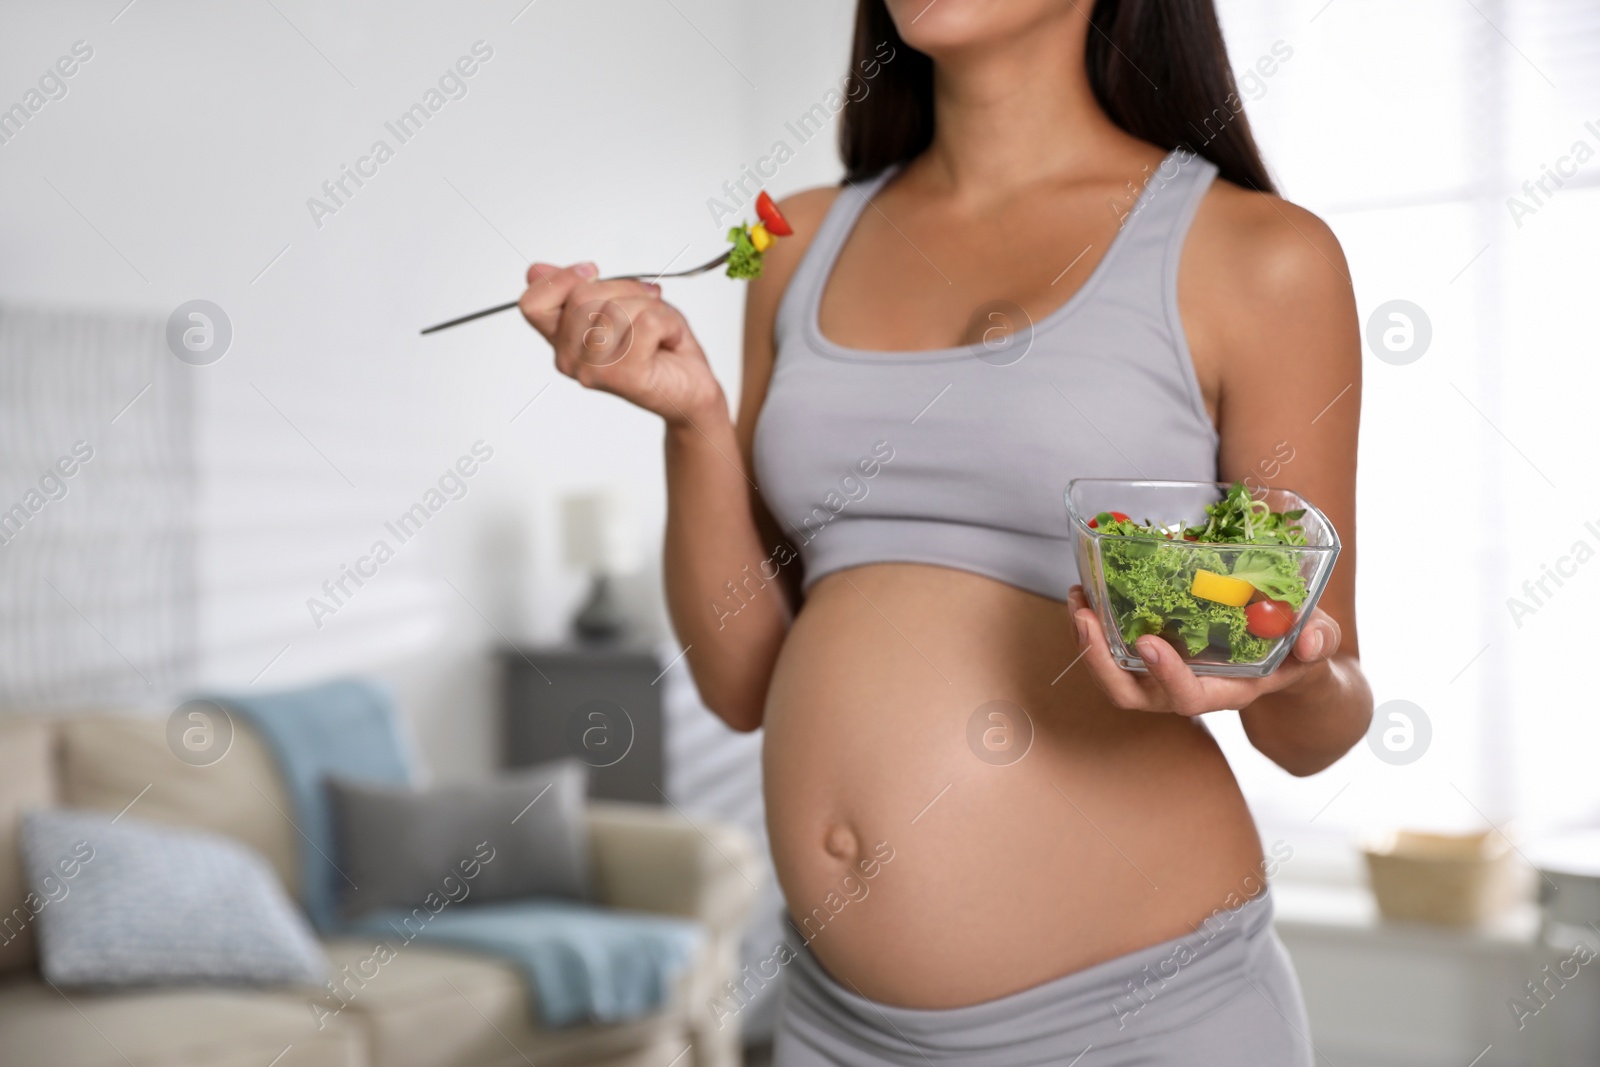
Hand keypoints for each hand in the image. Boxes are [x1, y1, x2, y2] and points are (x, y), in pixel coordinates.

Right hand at [518, 262, 725, 425]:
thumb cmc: (657, 345)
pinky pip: (646, 323)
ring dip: (650, 308)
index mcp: (561, 340)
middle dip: (625, 288)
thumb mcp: (616, 303)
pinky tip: (669, 340)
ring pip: (615, 309)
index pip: (533, 305)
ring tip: (660, 328)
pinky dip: (668, 323)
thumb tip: (536, 270)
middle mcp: (569, 359)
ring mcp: (593, 371)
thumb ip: (578, 289)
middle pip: (581, 296)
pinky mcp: (624, 376)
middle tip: (647, 305)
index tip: (593, 271)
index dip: (561, 279)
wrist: (691, 387)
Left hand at [1065, 584, 1340, 715]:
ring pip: (1114, 675)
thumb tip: (1310, 639)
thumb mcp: (1318, 643)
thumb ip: (1318, 641)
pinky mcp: (1152, 656)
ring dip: (1087, 641)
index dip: (1167, 676)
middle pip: (1132, 694)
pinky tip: (1087, 591)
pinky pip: (1113, 650)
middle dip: (1100, 661)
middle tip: (1086, 616)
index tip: (1149, 642)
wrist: (1287, 659)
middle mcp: (1188, 688)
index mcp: (1226, 691)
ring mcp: (1165, 675)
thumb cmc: (1301, 651)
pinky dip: (1096, 625)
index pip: (1187, 698)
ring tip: (1077, 598)